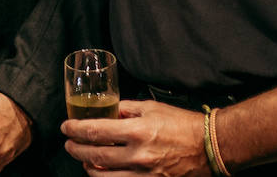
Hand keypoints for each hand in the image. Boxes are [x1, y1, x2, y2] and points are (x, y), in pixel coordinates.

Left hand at [62, 100, 208, 175]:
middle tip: (69, 144)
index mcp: (137, 131)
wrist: (210, 146)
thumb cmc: (183, 124)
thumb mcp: (152, 107)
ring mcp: (144, 174)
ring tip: (84, 159)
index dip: (76, 130)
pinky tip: (103, 172)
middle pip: (95, 156)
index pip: (96, 131)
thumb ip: (127, 109)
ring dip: (89, 168)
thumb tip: (108, 111)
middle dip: (76, 150)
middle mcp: (138, 155)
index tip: (66, 127)